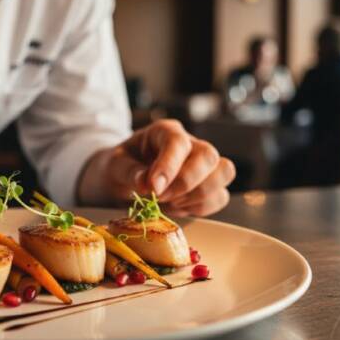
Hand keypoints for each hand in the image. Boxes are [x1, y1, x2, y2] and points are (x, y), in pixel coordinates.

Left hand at [78, 119, 235, 216]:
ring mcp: (203, 164)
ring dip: (198, 195)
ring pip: (224, 173)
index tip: (154, 188)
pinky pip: (220, 196)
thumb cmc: (121, 166)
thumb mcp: (115, 165)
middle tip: (161, 197)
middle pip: (208, 156)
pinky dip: (201, 207)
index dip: (169, 166)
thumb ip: (129, 171)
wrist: (124, 177)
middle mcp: (190, 143)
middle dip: (186, 183)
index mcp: (164, 131)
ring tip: (171, 203)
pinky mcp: (209, 185)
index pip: (178, 142)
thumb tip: (146, 183)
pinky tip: (178, 208)